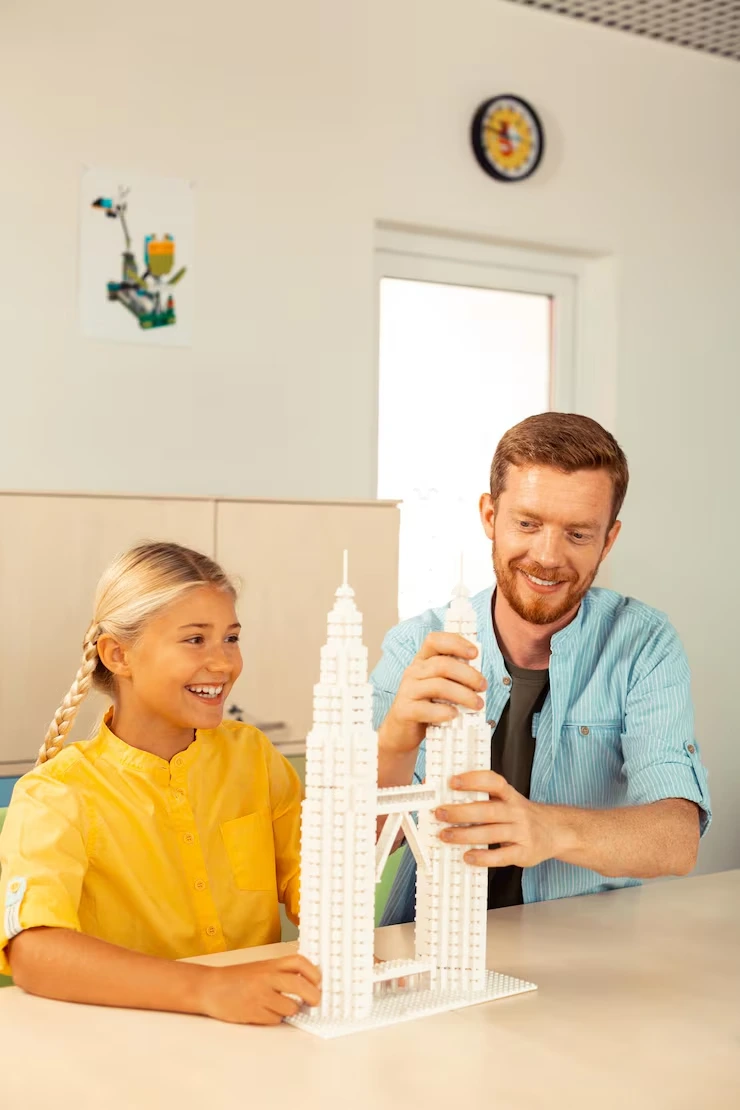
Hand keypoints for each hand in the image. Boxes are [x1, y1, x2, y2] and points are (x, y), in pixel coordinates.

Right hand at [198, 954, 320, 1024]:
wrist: (209, 987)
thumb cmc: (235, 978)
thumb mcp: (260, 968)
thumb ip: (280, 972)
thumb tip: (308, 983)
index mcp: (270, 964)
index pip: (299, 962)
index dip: (313, 972)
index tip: (319, 981)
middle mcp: (266, 978)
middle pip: (300, 986)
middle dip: (313, 996)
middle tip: (315, 1002)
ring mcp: (260, 996)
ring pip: (290, 1008)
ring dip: (291, 1011)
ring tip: (283, 1007)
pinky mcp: (253, 1013)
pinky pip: (275, 1020)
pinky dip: (275, 1018)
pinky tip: (266, 1012)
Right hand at [380, 633, 486, 754]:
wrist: (401, 732)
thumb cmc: (425, 706)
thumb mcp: (438, 686)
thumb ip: (454, 677)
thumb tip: (480, 675)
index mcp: (422, 661)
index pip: (435, 641)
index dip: (456, 643)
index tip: (475, 653)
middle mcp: (413, 672)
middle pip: (443, 664)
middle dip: (468, 674)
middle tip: (482, 686)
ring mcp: (407, 691)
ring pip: (438, 686)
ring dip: (463, 695)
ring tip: (476, 704)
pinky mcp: (405, 710)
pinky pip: (426, 709)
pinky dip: (444, 712)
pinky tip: (454, 715)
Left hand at [435, 771, 561, 868]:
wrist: (556, 831)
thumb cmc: (520, 815)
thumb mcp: (508, 801)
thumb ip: (484, 799)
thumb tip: (447, 798)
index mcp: (510, 796)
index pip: (493, 783)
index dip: (473, 780)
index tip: (453, 782)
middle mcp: (517, 812)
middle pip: (487, 810)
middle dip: (461, 812)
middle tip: (440, 813)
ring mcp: (522, 833)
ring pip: (491, 833)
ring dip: (465, 835)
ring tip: (445, 835)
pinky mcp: (524, 853)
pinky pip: (502, 856)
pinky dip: (483, 857)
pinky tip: (468, 856)